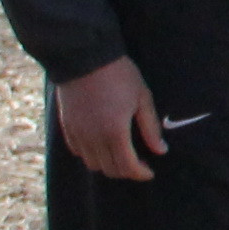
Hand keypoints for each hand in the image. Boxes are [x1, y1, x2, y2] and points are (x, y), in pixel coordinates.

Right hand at [52, 57, 165, 180]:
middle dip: (126, 171)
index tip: (150, 172)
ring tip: (121, 155)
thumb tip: (161, 150)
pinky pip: (78, 151)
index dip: (141, 173)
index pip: (127, 166)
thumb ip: (150, 127)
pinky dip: (91, 155)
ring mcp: (78, 133)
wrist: (83, 56)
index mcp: (115, 133)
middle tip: (139, 164)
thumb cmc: (118, 74)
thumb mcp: (142, 98)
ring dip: (108, 165)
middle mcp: (93, 138)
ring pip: (92, 164)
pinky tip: (101, 145)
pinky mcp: (67, 126)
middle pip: (109, 169)